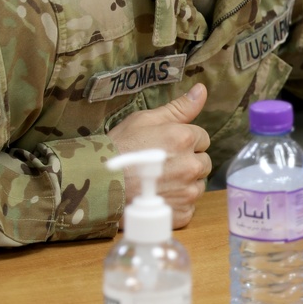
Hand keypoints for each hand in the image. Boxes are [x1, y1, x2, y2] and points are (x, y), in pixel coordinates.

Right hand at [109, 83, 211, 228]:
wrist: (98, 184)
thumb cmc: (119, 148)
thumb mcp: (144, 120)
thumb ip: (178, 108)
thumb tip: (202, 90)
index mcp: (185, 138)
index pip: (203, 139)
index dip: (186, 142)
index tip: (168, 147)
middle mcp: (191, 165)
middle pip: (204, 163)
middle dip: (189, 162)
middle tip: (163, 165)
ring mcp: (187, 192)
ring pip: (198, 186)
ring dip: (186, 184)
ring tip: (160, 182)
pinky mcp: (181, 213)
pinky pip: (189, 208)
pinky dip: (178, 204)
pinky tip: (159, 197)